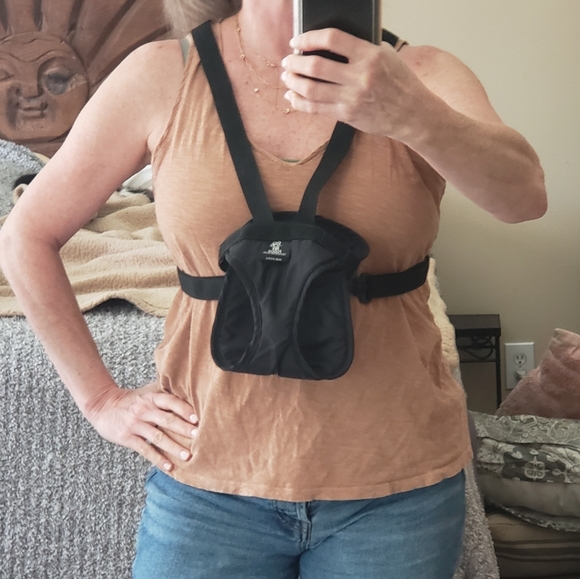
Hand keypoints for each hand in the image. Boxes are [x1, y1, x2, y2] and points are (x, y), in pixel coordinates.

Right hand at [84, 382, 198, 471]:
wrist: (102, 405)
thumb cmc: (131, 400)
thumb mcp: (147, 392)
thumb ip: (164, 393)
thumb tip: (189, 391)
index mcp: (152, 398)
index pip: (170, 401)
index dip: (184, 409)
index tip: (197, 418)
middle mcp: (144, 410)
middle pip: (167, 420)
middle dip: (184, 429)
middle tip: (198, 436)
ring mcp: (136, 424)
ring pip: (158, 437)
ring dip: (174, 447)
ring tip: (187, 455)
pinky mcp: (128, 438)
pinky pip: (145, 450)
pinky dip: (158, 459)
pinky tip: (169, 466)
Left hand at [281, 28, 429, 139]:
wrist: (411, 114)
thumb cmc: (400, 82)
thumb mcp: (387, 56)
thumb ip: (361, 48)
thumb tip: (331, 44)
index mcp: (370, 55)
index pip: (332, 39)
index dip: (309, 38)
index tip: (297, 41)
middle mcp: (360, 77)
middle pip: (316, 67)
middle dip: (295, 62)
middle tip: (288, 60)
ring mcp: (352, 98)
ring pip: (311, 89)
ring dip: (293, 82)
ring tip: (287, 77)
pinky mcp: (347, 115)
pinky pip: (315, 108)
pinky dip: (299, 102)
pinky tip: (292, 96)